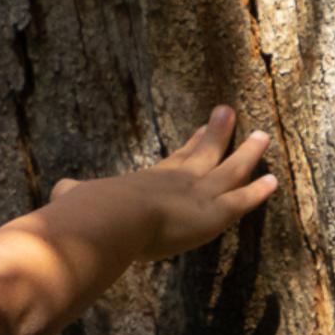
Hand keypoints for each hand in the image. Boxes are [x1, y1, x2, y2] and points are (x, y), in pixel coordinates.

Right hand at [58, 107, 276, 263]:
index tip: (206, 128)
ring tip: (262, 137)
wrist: (107, 221)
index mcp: (148, 180)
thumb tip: (62, 190)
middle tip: (229, 112)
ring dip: (247, 154)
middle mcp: (176, 182)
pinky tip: (272, 182)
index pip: (178, 159)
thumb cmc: (87, 212)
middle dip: (219, 134)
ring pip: (229, 170)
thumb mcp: (75, 197)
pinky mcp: (212, 213)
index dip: (194, 144)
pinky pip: (241, 201)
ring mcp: (197, 195)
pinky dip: (257, 192)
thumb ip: (73, 193)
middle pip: (204, 153)